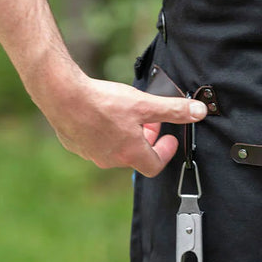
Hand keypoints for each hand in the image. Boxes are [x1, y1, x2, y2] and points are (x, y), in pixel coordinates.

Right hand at [37, 70, 206, 176]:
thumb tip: (199, 112)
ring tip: (127, 115)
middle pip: (136, 156)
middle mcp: (110, 160)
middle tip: (150, 121)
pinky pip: (95, 143)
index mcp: (130, 154)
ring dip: (126, 136)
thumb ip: (174, 109)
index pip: (155, 165)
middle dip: (147, 140)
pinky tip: (102, 114)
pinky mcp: (75, 144)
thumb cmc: (103, 102)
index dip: (166, 152)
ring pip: (115, 150)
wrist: (62, 95)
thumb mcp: (145, 103)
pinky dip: (105, 132)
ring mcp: (90, 154)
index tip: (169, 138)